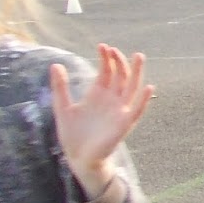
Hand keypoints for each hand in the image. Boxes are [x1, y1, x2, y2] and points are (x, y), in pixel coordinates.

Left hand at [49, 44, 153, 200]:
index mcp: (98, 94)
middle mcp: (111, 99)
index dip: (106, 59)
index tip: (102, 46)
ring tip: (138, 56)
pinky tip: (147, 88)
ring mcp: (120, 110)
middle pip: (121, 76)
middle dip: (119, 62)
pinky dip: (144, 100)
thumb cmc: (72, 134)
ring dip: (136, 73)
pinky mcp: (124, 124)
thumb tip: (55, 64)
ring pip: (132, 88)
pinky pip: (137, 110)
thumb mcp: (62, 107)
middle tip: (114, 49)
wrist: (78, 156)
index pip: (106, 71)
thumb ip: (60, 87)